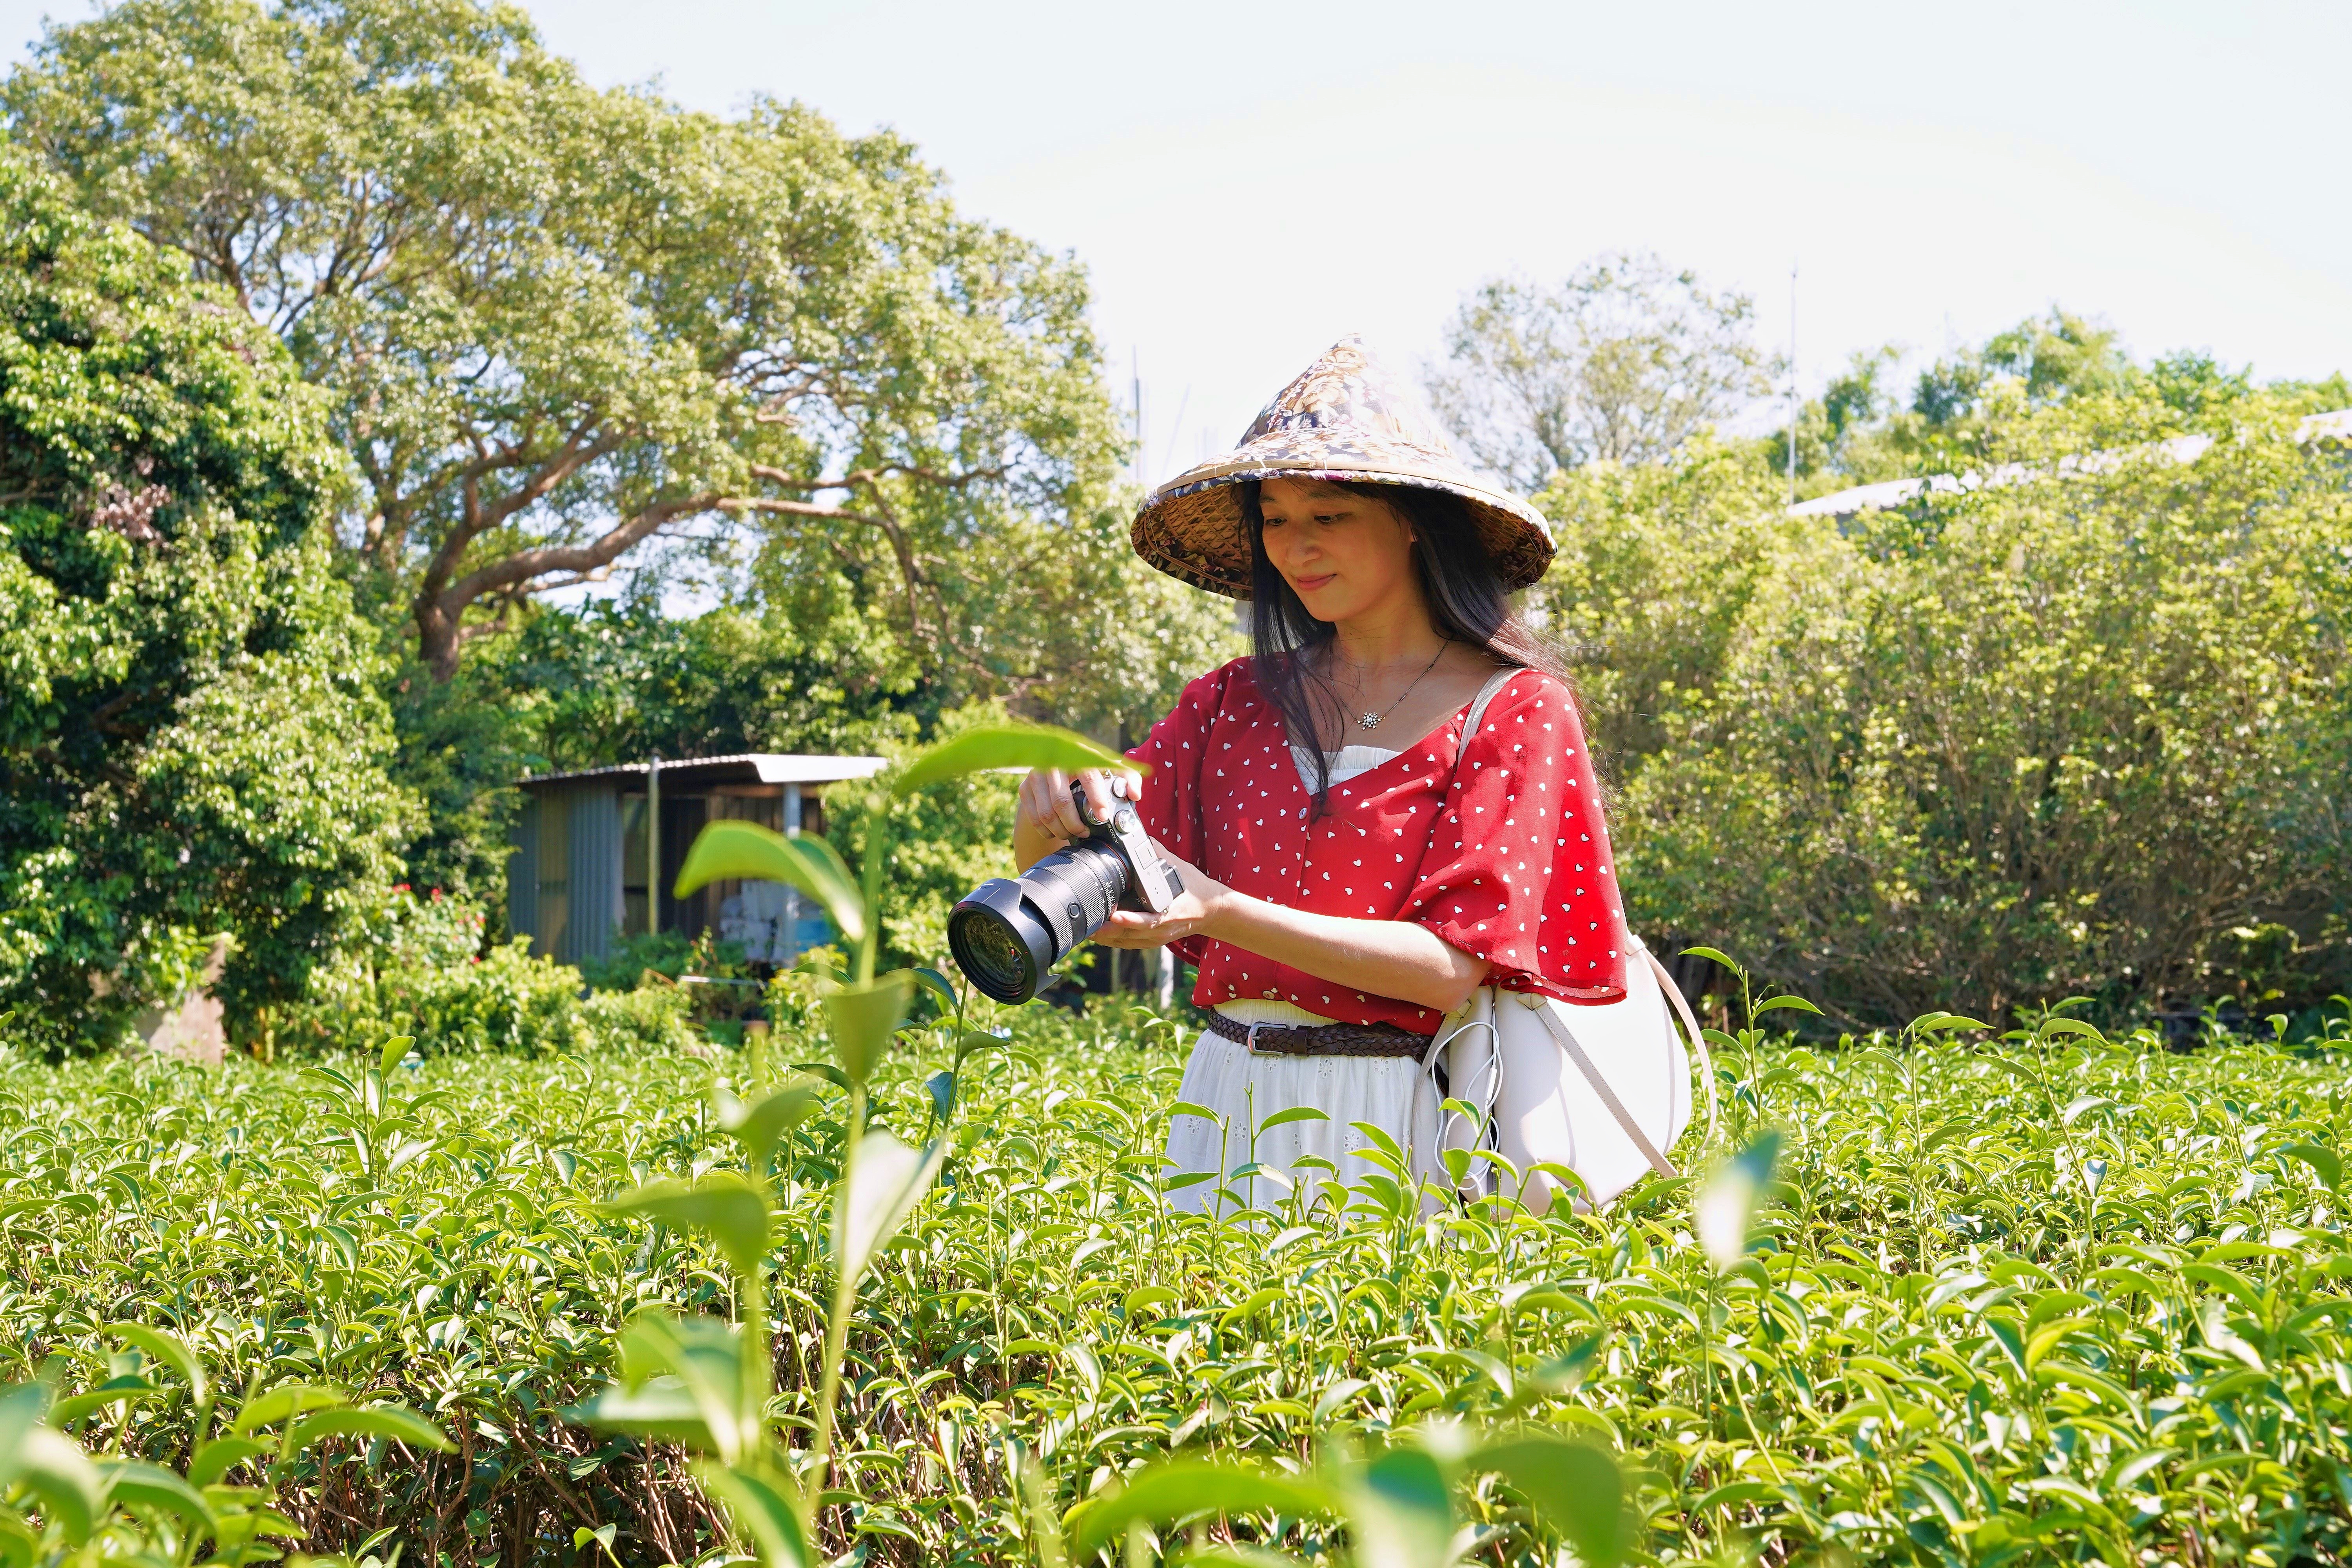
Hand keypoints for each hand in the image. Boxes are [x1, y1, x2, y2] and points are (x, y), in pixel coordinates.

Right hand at [1014, 764, 1143, 860]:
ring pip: (1046, 813)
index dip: (1096, 798)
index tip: (1103, 816)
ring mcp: (1036, 775)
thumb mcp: (1112, 772)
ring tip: (1072, 833)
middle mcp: (1054, 763)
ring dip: (1061, 830)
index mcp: (1078, 755)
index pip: (1087, 776)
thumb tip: (1135, 795)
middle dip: (1075, 824)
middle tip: (1086, 833)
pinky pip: (1034, 817)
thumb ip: (1129, 779)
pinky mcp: (1024, 788)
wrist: (1057, 768)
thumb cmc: (1090, 773)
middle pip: (1062, 801)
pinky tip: (1057, 832)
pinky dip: (1046, 830)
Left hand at [1092, 843, 1232, 949]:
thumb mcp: (1180, 869)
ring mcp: (1156, 938)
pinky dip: (1113, 939)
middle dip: (1106, 930)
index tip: (1113, 916)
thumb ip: (1158, 854)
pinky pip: (1129, 944)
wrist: (1212, 910)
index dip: (1129, 920)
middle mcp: (1161, 929)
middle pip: (1129, 935)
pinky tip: (1098, 932)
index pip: (1148, 921)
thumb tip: (1141, 838)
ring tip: (1086, 927)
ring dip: (1105, 937)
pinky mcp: (1153, 942)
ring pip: (1125, 942)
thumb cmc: (1195, 889)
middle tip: (1087, 922)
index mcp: (1169, 913)